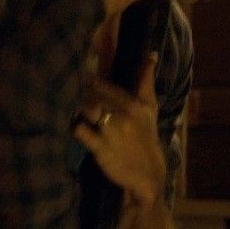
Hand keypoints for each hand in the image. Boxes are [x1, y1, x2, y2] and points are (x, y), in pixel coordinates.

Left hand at [73, 52, 167, 205]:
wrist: (148, 173)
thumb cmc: (146, 136)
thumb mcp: (149, 108)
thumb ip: (146, 81)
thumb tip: (151, 55)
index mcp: (134, 105)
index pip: (106, 85)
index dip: (93, 79)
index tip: (86, 74)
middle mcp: (123, 116)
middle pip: (94, 96)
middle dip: (86, 95)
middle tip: (82, 95)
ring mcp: (111, 132)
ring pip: (87, 110)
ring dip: (83, 109)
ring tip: (85, 113)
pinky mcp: (100, 149)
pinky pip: (81, 131)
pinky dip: (78, 128)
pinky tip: (82, 129)